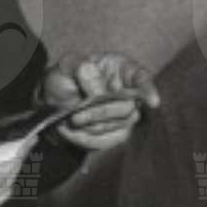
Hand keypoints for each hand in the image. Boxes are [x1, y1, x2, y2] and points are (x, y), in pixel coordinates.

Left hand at [42, 51, 157, 151]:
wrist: (54, 102)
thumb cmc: (65, 77)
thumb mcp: (67, 65)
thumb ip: (81, 69)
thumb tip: (98, 91)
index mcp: (120, 69)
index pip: (141, 78)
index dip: (148, 89)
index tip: (153, 102)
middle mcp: (129, 92)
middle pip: (127, 108)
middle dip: (100, 113)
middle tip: (76, 116)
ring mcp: (125, 115)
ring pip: (118, 126)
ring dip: (91, 125)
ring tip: (71, 120)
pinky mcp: (117, 134)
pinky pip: (106, 141)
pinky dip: (86, 138)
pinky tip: (72, 131)